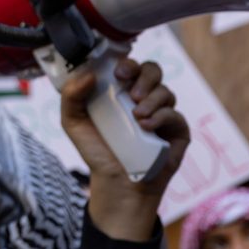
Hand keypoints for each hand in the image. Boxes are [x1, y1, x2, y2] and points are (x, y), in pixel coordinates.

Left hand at [60, 58, 189, 240]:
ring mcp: (162, 114)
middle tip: (132, 92)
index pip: (130, 67)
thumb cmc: (97, 151)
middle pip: (153, 71)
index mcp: (121, 92)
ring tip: (137, 116)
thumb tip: (88, 74)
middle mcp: (144, 99)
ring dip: (151, 99)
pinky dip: (162, 117)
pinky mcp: (177, 132)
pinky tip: (147, 126)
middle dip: (145, 76)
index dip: (128, 64)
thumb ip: (71, 97)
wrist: (116, 184)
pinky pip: (175, 115)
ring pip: (166, 91)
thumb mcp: (74, 123)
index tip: (118, 73)